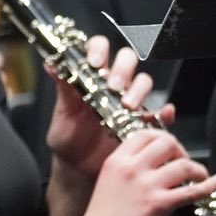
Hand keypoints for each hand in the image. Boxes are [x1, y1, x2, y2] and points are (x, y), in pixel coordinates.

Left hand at [46, 35, 168, 176]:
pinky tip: (163, 113)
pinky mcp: (141, 122)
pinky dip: (164, 111)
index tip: (94, 62)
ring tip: (127, 105)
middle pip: (126, 60)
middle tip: (113, 86)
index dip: (99, 49)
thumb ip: (62, 89)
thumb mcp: (63, 112)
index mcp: (90, 77)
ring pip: (143, 82)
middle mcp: (111, 85)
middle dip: (122, 69)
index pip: (99, 49)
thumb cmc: (67, 137)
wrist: (78, 166)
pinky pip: (160, 114)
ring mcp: (128, 102)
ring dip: (138, 90)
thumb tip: (51, 64)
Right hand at [72, 129, 215, 215]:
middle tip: (183, 163)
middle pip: (166, 142)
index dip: (162, 137)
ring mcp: (146, 185)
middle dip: (181, 150)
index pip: (144, 134)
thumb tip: (155, 165)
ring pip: (182, 164)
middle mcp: (131, 168)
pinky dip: (210, 185)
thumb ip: (128, 168)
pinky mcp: (159, 204)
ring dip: (197, 169)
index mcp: (116, 160)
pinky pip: (192, 190)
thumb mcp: (108, 180)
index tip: (169, 149)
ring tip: (199, 176)